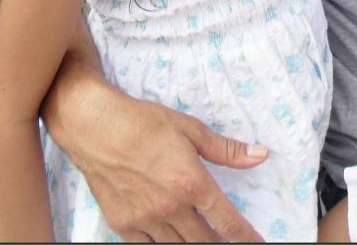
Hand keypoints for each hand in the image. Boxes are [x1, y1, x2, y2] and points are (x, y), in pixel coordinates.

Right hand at [57, 88, 265, 241]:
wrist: (95, 128)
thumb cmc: (144, 124)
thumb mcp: (192, 130)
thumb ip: (227, 150)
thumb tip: (260, 155)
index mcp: (191, 184)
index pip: (227, 221)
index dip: (246, 236)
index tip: (257, 243)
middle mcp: (170, 208)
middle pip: (204, 241)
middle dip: (219, 243)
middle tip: (229, 240)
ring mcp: (144, 220)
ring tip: (203, 238)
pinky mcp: (122, 224)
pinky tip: (170, 238)